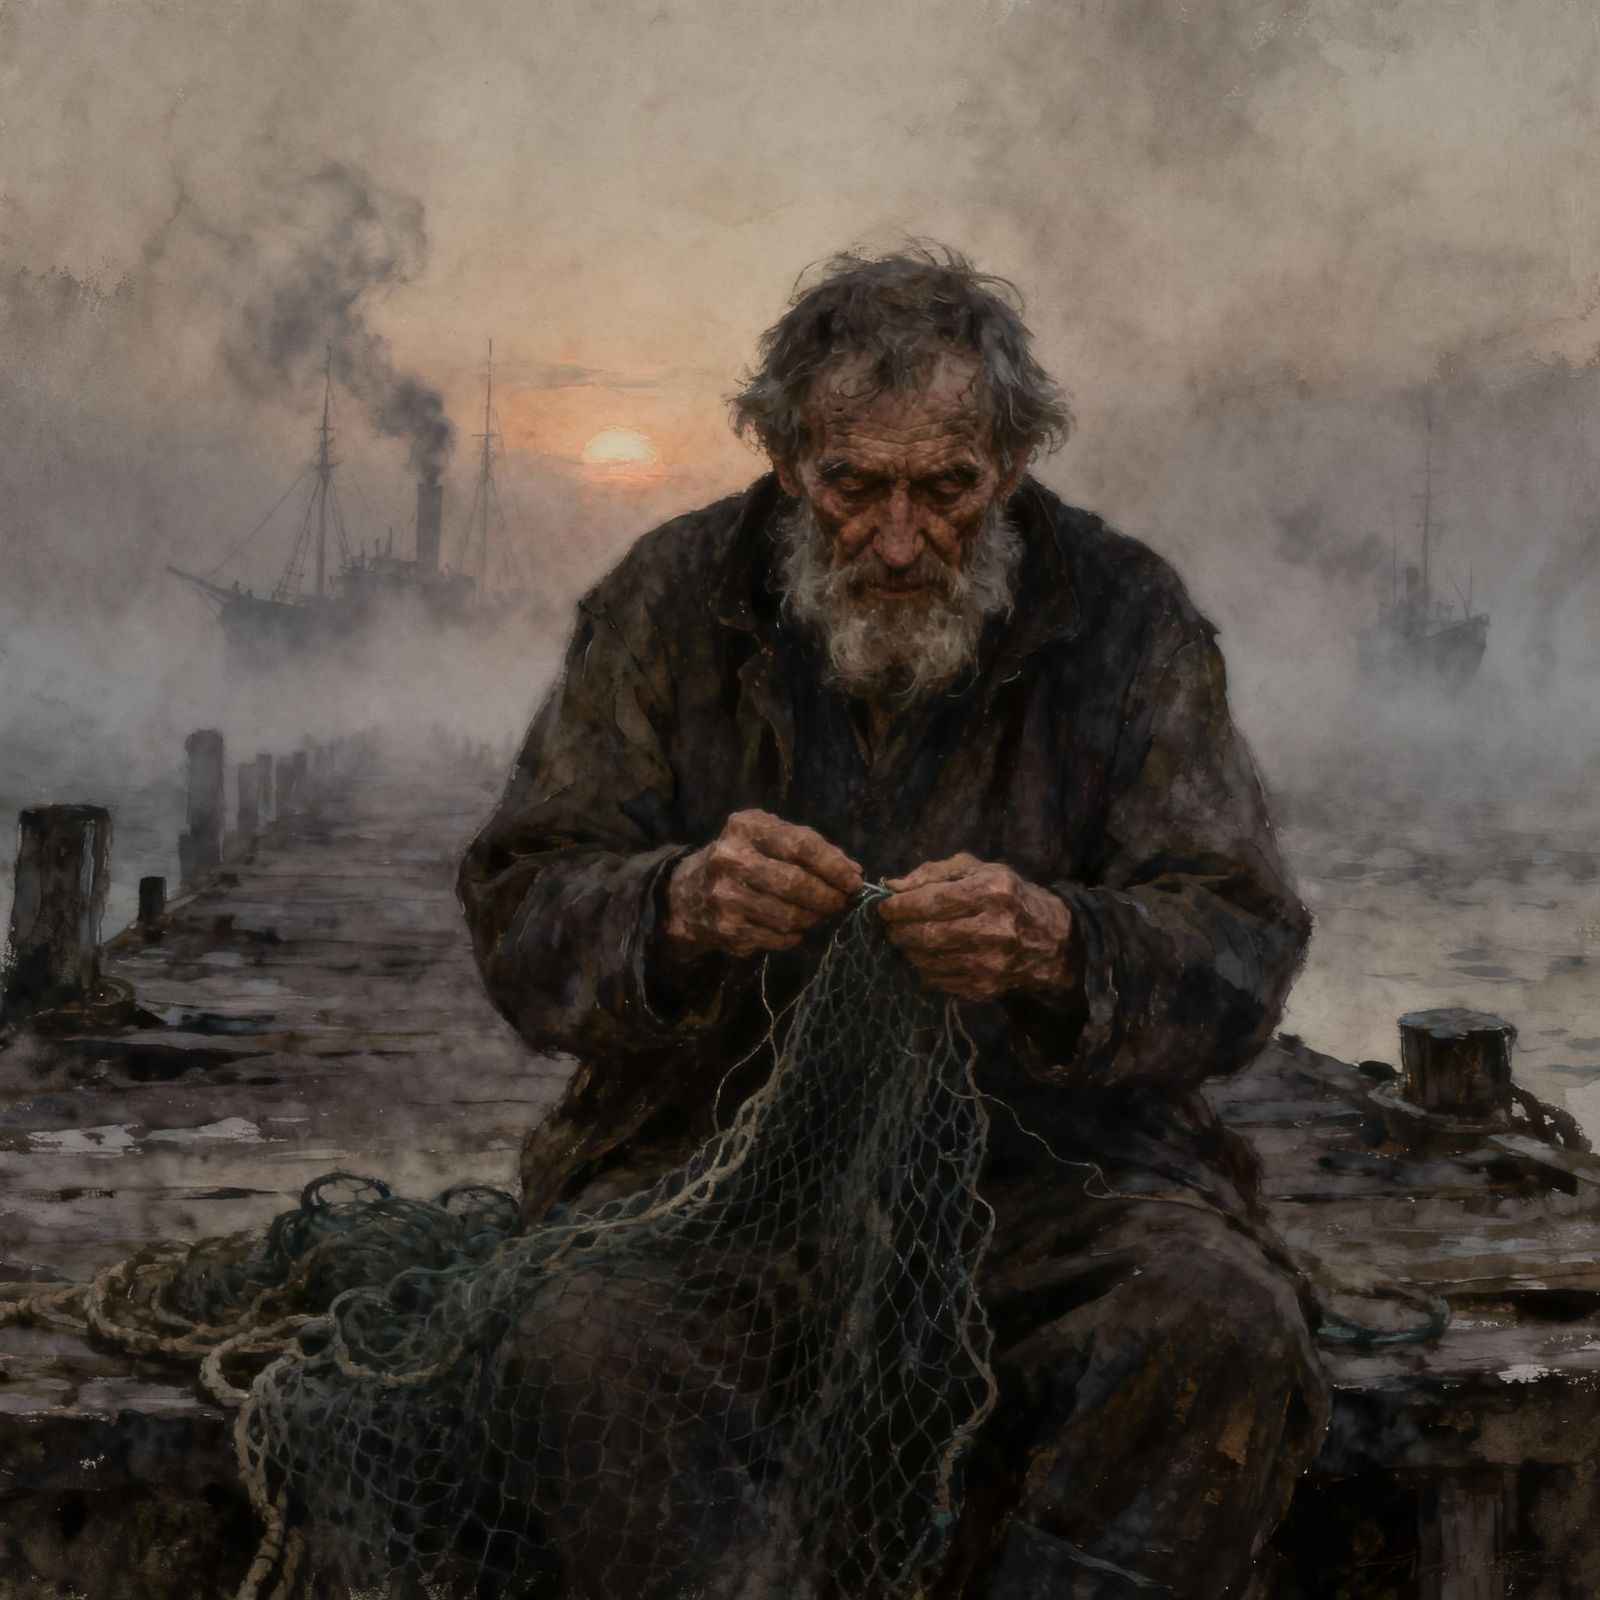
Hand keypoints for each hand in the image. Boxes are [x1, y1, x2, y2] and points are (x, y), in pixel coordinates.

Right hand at [665, 810, 863, 957]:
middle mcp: (730, 858)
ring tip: (818, 914)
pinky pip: (776, 938)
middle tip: (842, 903)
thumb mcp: (770, 839)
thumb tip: (854, 872)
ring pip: (789, 915)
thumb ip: (813, 848)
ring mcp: (725, 896)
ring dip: (813, 918)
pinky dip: (794, 936)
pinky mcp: (725, 928)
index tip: (854, 882)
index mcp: (746, 828)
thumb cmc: (742, 858)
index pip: (802, 846)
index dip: (834, 866)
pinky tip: (795, 928)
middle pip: (796, 883)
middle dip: (828, 897)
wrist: (687, 892)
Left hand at [877, 853, 1073, 1001]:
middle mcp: (993, 929)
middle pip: (927, 934)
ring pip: (928, 960)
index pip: (932, 901)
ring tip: (904, 938)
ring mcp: (989, 963)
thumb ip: (932, 873)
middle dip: (898, 930)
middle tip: (888, 925)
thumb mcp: (976, 871)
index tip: (882, 907)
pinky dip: (923, 967)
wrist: (1046, 939)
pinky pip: (938, 980)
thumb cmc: (1005, 895)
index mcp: (991, 892)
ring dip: (907, 950)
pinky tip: (924, 955)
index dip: (899, 906)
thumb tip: (892, 887)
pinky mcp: (984, 988)